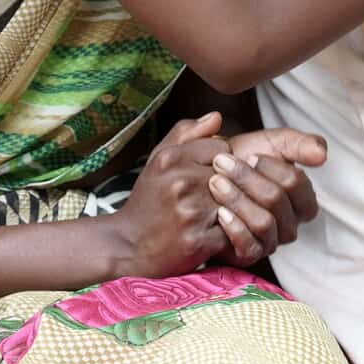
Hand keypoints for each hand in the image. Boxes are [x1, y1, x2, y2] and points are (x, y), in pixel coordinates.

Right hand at [112, 113, 235, 276]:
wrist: (128, 247)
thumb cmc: (148, 200)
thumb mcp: (158, 160)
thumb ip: (186, 133)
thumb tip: (217, 116)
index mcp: (170, 159)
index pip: (222, 148)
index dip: (217, 162)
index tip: (204, 174)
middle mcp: (181, 182)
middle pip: (231, 175)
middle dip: (224, 186)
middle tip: (208, 198)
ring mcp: (191, 213)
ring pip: (234, 201)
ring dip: (228, 209)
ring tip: (211, 215)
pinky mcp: (200, 241)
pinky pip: (233, 230)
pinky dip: (228, 232)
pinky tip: (212, 232)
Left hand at [207, 127, 326, 264]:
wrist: (210, 175)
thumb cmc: (244, 158)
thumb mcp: (273, 142)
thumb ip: (300, 144)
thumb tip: (322, 154)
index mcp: (302, 199)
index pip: (296, 182)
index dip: (270, 166)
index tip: (249, 155)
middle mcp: (291, 223)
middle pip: (276, 200)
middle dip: (246, 178)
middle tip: (221, 163)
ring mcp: (272, 240)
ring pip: (263, 222)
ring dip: (237, 199)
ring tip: (215, 183)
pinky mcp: (251, 254)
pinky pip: (250, 247)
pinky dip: (234, 228)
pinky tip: (220, 212)